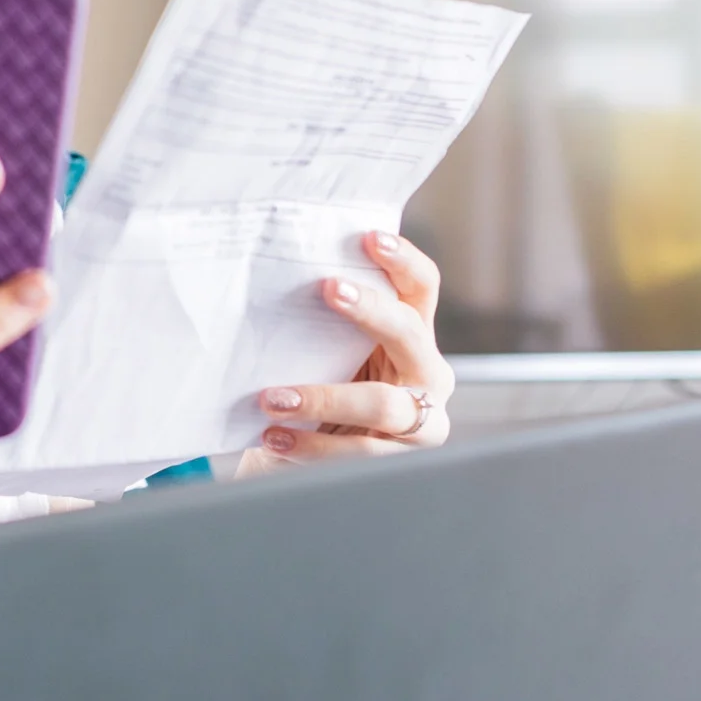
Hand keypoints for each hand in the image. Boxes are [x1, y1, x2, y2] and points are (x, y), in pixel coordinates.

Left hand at [239, 230, 451, 472]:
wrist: (318, 462)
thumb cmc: (325, 390)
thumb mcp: (330, 353)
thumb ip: (324, 325)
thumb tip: (279, 278)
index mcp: (414, 334)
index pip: (422, 287)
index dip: (404, 261)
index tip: (370, 238)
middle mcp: (428, 373)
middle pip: (409, 333)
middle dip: (371, 309)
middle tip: (326, 288)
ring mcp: (422, 421)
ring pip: (384, 404)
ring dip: (324, 397)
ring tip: (272, 399)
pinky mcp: (401, 462)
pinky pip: (359, 452)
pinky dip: (312, 446)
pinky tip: (275, 437)